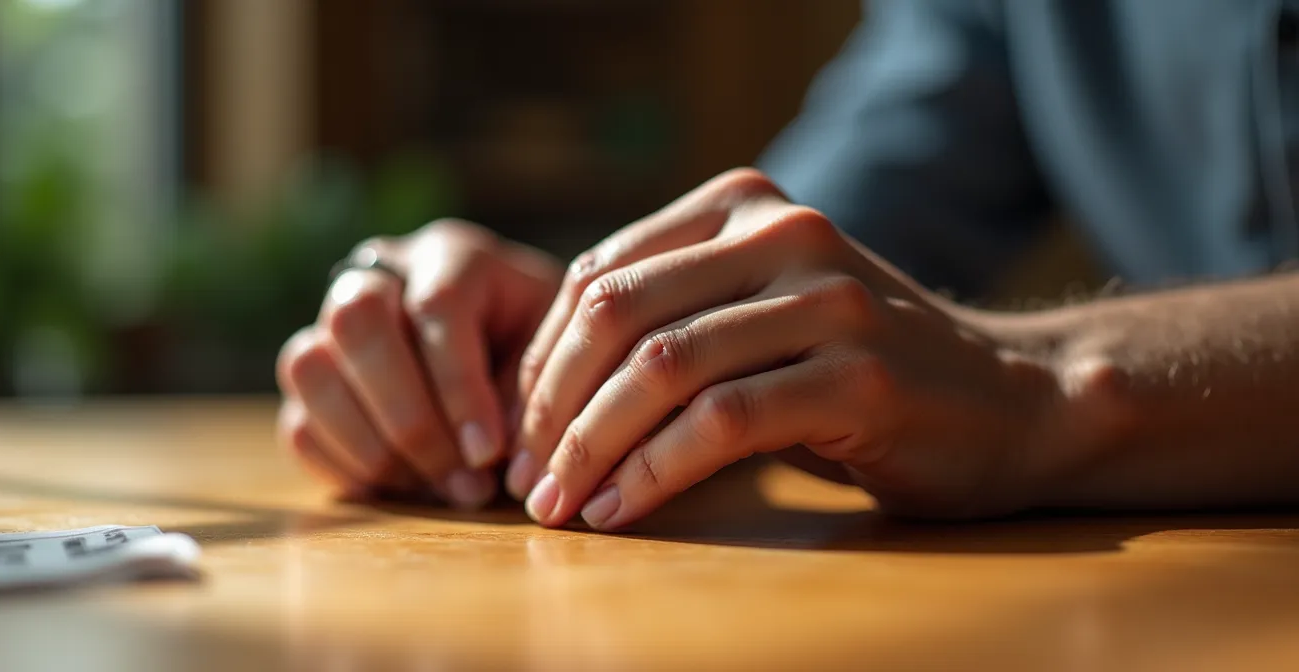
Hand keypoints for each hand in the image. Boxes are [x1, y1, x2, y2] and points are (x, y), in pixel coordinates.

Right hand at [276, 220, 561, 506]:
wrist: (512, 351)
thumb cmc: (542, 350)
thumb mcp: (553, 358)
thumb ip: (528, 397)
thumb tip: (491, 461)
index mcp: (451, 256)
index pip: (436, 306)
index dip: (459, 388)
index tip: (488, 453)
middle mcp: (378, 276)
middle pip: (356, 320)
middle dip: (408, 415)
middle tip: (463, 481)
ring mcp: (330, 325)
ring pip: (308, 369)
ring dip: (372, 447)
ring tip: (439, 491)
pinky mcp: (313, 382)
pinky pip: (299, 424)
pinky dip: (347, 467)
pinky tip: (407, 490)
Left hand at [511, 168, 1059, 528]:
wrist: (1014, 402)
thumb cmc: (863, 371)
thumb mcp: (762, 314)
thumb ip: (675, 315)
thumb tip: (546, 388)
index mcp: (745, 204)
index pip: (600, 274)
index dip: (542, 360)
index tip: (521, 431)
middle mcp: (784, 231)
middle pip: (617, 314)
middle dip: (552, 406)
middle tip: (530, 478)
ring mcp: (827, 298)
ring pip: (661, 367)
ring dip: (591, 446)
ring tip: (561, 505)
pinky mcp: (859, 375)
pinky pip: (721, 422)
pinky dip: (655, 472)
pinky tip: (622, 509)